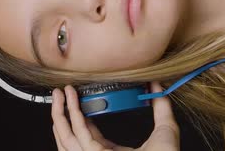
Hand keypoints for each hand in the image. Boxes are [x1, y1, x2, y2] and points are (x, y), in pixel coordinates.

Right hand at [51, 81, 179, 150]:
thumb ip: (160, 107)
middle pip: (71, 138)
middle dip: (63, 114)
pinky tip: (68, 104)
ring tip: (59, 93)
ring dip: (60, 114)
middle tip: (61, 92)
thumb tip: (156, 87)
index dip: (81, 118)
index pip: (89, 138)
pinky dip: (69, 119)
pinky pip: (76, 137)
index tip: (79, 101)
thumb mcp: (164, 129)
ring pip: (67, 138)